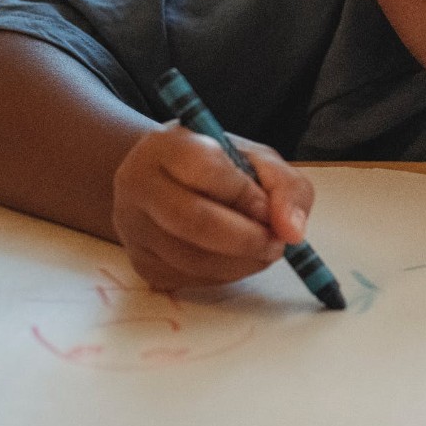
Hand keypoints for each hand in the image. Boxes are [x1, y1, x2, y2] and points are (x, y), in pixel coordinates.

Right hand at [111, 122, 313, 290]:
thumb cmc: (219, 167)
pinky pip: (187, 279)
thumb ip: (285, 187)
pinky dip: (224, 276)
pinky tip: (236, 259)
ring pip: (191, 259)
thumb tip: (292, 232)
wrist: (169, 182)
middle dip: (248, 239)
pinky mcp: (140, 262)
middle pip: (195, 222)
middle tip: (276, 243)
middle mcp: (138, 184)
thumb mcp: (258, 160)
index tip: (268, 208)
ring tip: (263, 250)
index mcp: (166, 146)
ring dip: (241, 263)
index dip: (246, 195)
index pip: (207, 171)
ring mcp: (133, 226)